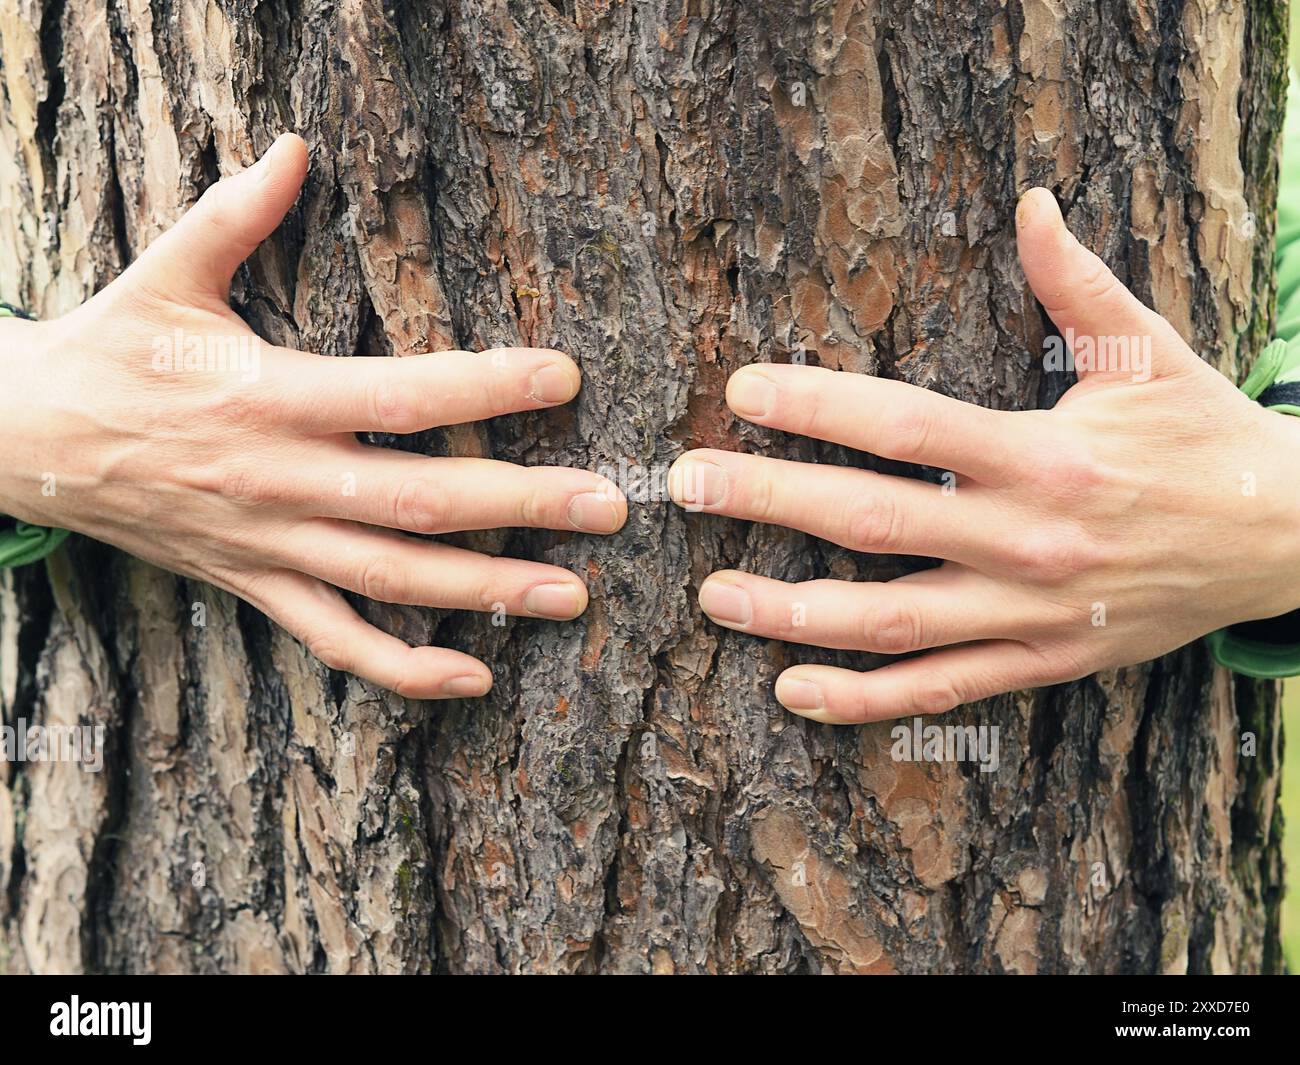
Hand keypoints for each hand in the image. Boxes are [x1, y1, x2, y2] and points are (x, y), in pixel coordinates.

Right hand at [0, 134, 626, 698]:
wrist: (28, 442)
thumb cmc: (110, 352)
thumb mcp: (163, 275)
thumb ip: (233, 215)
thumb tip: (294, 147)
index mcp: (268, 396)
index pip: (400, 396)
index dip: (487, 388)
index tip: (564, 377)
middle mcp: (280, 480)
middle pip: (418, 501)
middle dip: (521, 506)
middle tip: (609, 506)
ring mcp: (270, 546)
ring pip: (392, 581)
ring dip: (487, 594)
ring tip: (572, 594)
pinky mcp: (255, 587)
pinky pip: (336, 641)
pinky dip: (403, 668)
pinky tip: (472, 677)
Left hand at [668, 187, 1299, 723]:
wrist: (1285, 541)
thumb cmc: (1201, 439)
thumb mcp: (1151, 353)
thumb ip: (1079, 284)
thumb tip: (1031, 201)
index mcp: (1046, 455)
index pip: (908, 427)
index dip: (817, 407)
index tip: (742, 391)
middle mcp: (1029, 540)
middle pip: (876, 523)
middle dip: (770, 501)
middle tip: (685, 486)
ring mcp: (1031, 614)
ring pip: (892, 624)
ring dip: (792, 613)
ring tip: (713, 595)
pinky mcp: (1040, 664)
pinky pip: (938, 691)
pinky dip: (863, 699)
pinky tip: (792, 686)